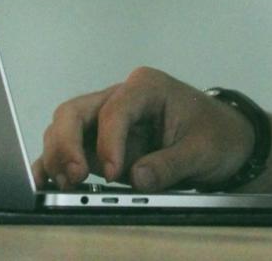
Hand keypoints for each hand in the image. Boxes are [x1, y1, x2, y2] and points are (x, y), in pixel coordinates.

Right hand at [32, 67, 252, 191]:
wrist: (226, 141)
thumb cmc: (216, 135)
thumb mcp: (202, 150)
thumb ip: (170, 164)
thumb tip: (136, 179)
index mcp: (146, 87)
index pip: (115, 109)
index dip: (109, 142)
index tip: (115, 174)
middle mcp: (120, 98)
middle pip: (76, 112)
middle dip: (67, 143)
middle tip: (75, 176)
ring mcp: (106, 121)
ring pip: (65, 129)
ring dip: (59, 156)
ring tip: (67, 184)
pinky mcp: (101, 144)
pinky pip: (70, 149)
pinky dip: (55, 164)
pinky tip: (45, 181)